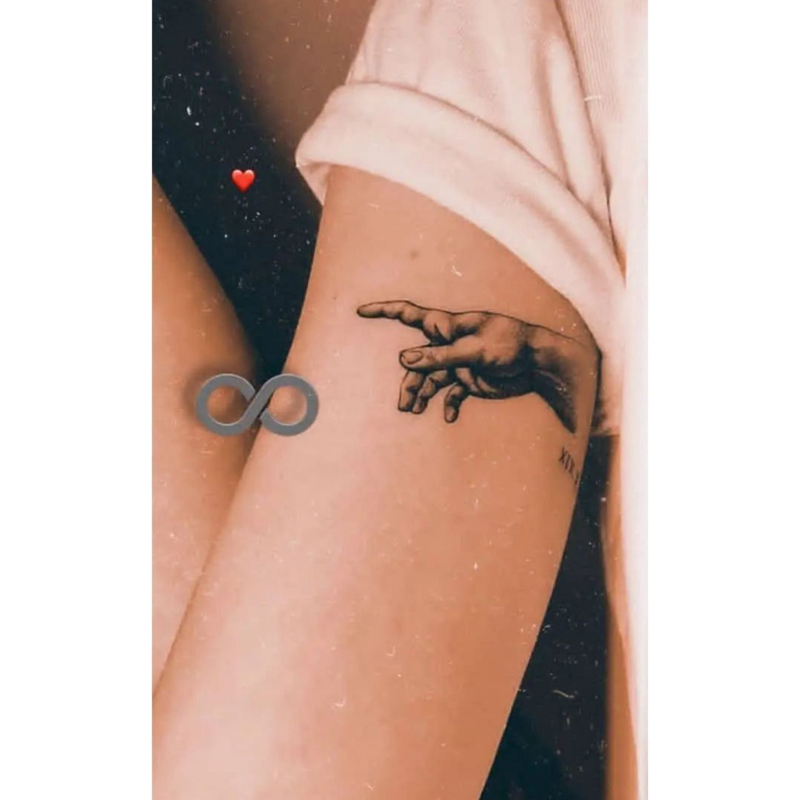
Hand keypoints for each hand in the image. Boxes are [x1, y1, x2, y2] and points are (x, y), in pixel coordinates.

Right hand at [357, 300, 585, 431]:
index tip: (361, 311)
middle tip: (405, 406)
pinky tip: (447, 417)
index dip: (385, 311)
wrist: (539, 364)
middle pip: (417, 362)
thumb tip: (403, 358)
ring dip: (421, 395)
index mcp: (448, 327)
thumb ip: (439, 356)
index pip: (410, 315)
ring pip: (430, 380)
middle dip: (409, 382)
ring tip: (414, 411)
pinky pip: (450, 394)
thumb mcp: (474, 350)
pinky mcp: (469, 380)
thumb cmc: (510, 345)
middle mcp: (449, 344)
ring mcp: (458, 363)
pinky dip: (446, 405)